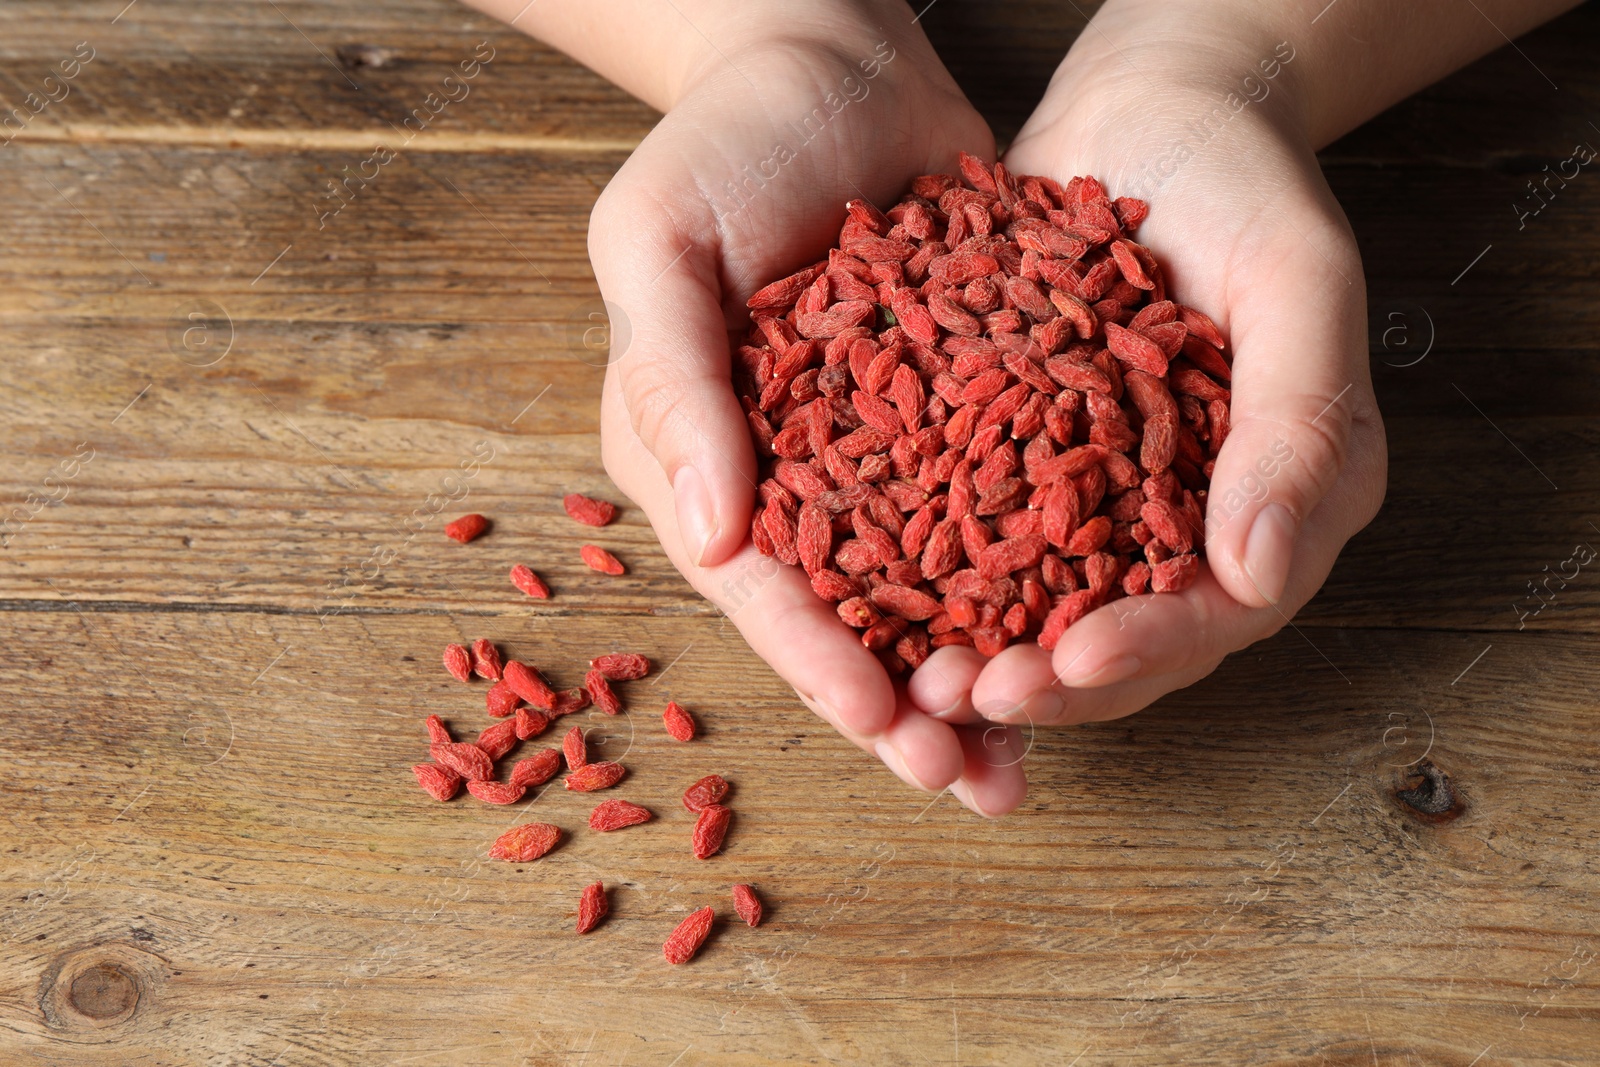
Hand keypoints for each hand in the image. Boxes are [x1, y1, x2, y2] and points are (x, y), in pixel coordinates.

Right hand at [591, 16, 1028, 814]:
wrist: (832, 62)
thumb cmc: (723, 137)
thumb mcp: (656, 237)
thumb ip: (671, 376)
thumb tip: (712, 533)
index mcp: (689, 454)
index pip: (755, 582)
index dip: (818, 660)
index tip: (888, 726)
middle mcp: (774, 477)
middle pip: (839, 615)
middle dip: (902, 704)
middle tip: (972, 780)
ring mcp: (861, 457)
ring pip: (917, 591)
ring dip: (967, 671)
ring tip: (1026, 752)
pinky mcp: (940, 422)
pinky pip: (981, 516)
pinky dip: (1021, 580)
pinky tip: (1076, 630)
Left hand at [906, 1, 1386, 739]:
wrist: (1151, 108)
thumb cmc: (1246, 179)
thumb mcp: (1298, 282)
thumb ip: (1300, 423)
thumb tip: (1254, 575)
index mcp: (1285, 496)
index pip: (1222, 609)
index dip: (1148, 648)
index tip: (1069, 663)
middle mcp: (1194, 518)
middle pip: (1126, 636)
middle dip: (1047, 681)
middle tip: (960, 697)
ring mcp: (1108, 497)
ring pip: (1046, 608)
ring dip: (981, 651)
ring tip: (908, 677)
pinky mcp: (1029, 463)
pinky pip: (983, 537)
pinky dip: (937, 579)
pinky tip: (871, 599)